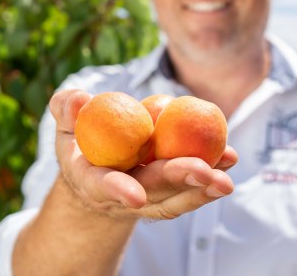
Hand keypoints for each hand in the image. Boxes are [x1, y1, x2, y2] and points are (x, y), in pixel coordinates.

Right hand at [50, 89, 237, 219]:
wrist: (94, 174)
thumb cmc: (79, 142)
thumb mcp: (66, 123)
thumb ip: (66, 109)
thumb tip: (80, 98)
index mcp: (89, 180)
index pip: (102, 187)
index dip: (118, 191)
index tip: (136, 195)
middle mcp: (120, 196)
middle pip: (151, 191)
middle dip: (177, 181)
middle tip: (203, 170)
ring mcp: (147, 198)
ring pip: (175, 198)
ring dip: (202, 188)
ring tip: (226, 176)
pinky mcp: (167, 194)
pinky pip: (189, 190)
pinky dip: (210, 179)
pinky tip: (230, 160)